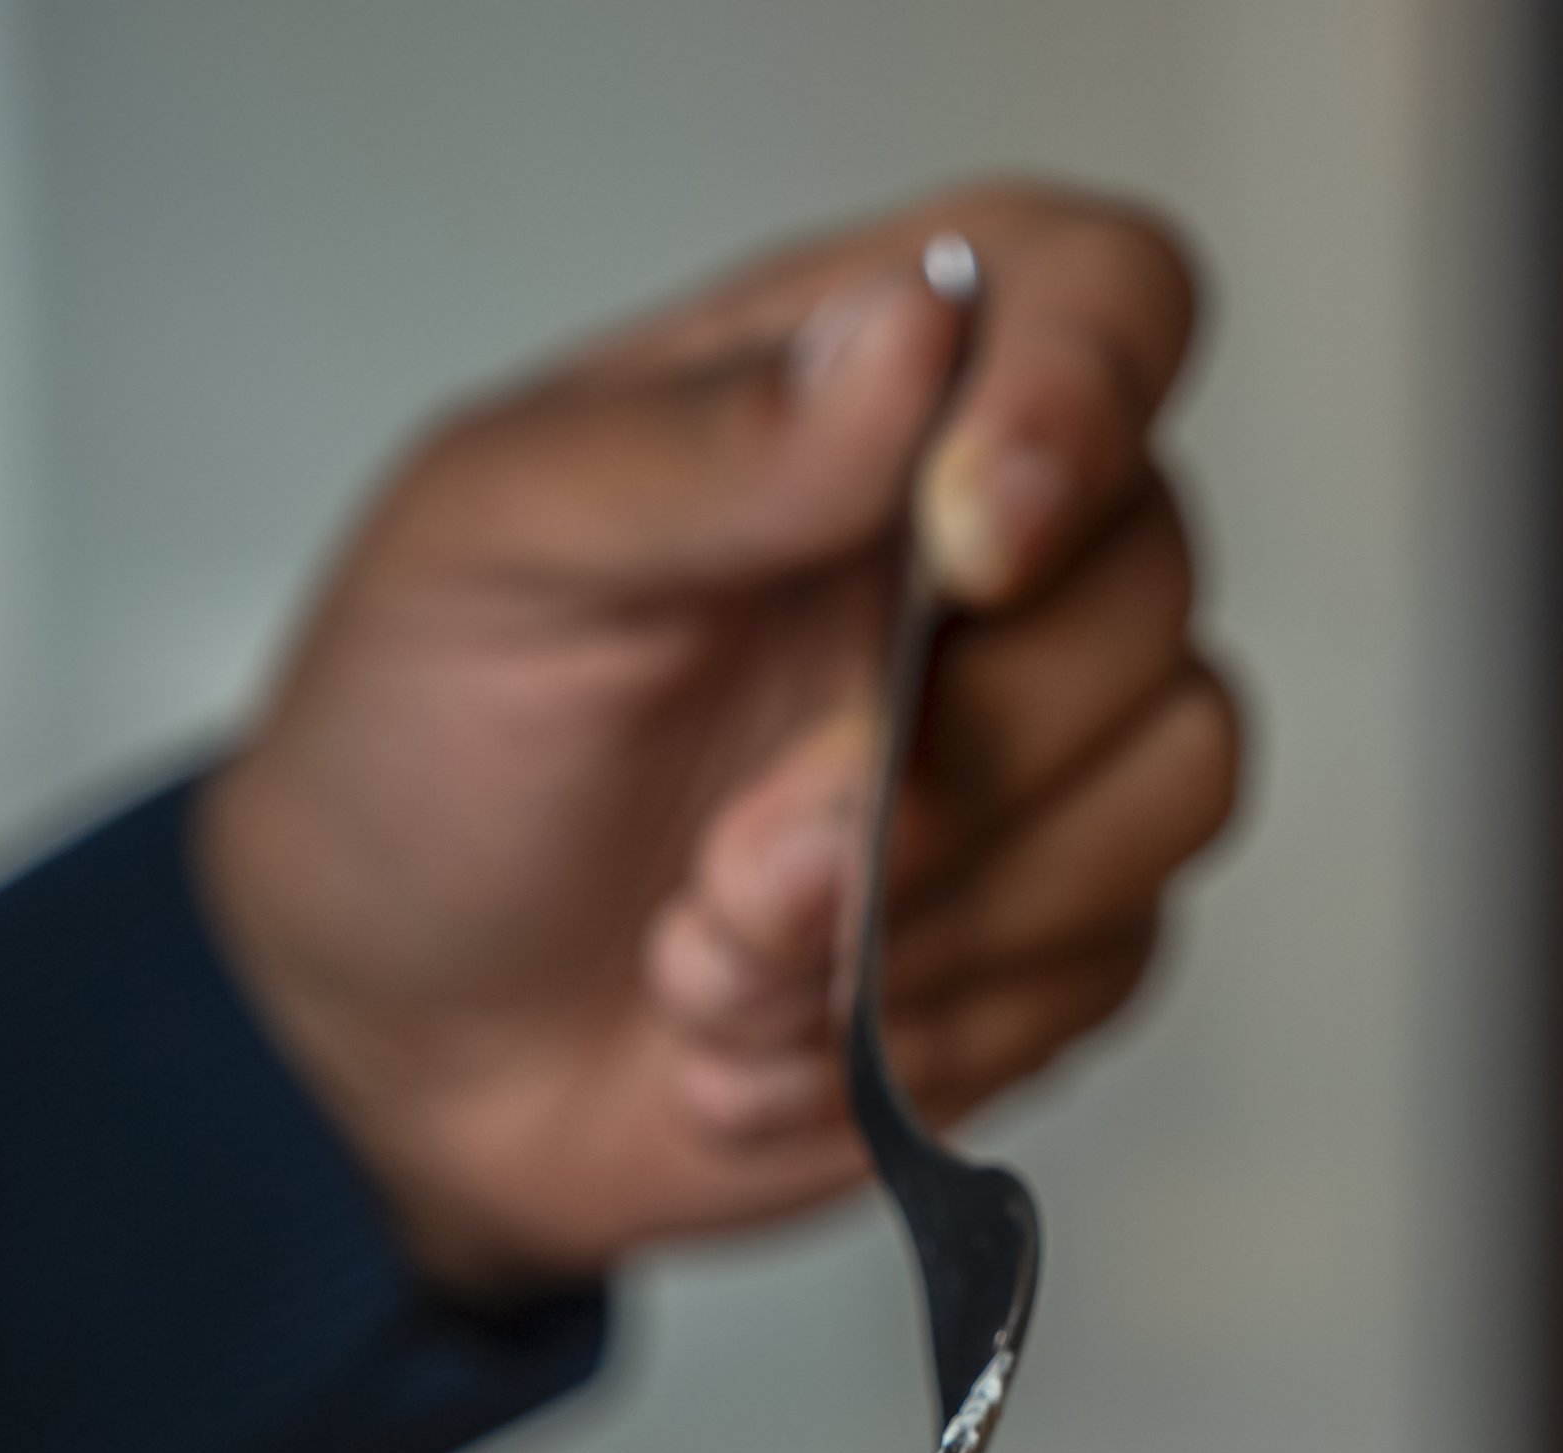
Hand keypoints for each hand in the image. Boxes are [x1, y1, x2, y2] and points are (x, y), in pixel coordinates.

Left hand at [194, 181, 1238, 1295]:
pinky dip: (917, 1037)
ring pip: (1166, 789)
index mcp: (861, 396)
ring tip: (707, 964)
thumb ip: (700, 445)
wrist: (397, 1046)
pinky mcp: (1043, 938)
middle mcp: (983, 561)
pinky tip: (758, 1038)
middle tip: (732, 865)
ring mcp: (1033, 757)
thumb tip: (910, 333)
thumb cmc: (422, 766)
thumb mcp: (491, 554)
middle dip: (938, 771)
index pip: (1099, 297)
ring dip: (920, 927)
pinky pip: (1104, 965)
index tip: (969, 548)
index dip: (1082, 399)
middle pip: (1146, 589)